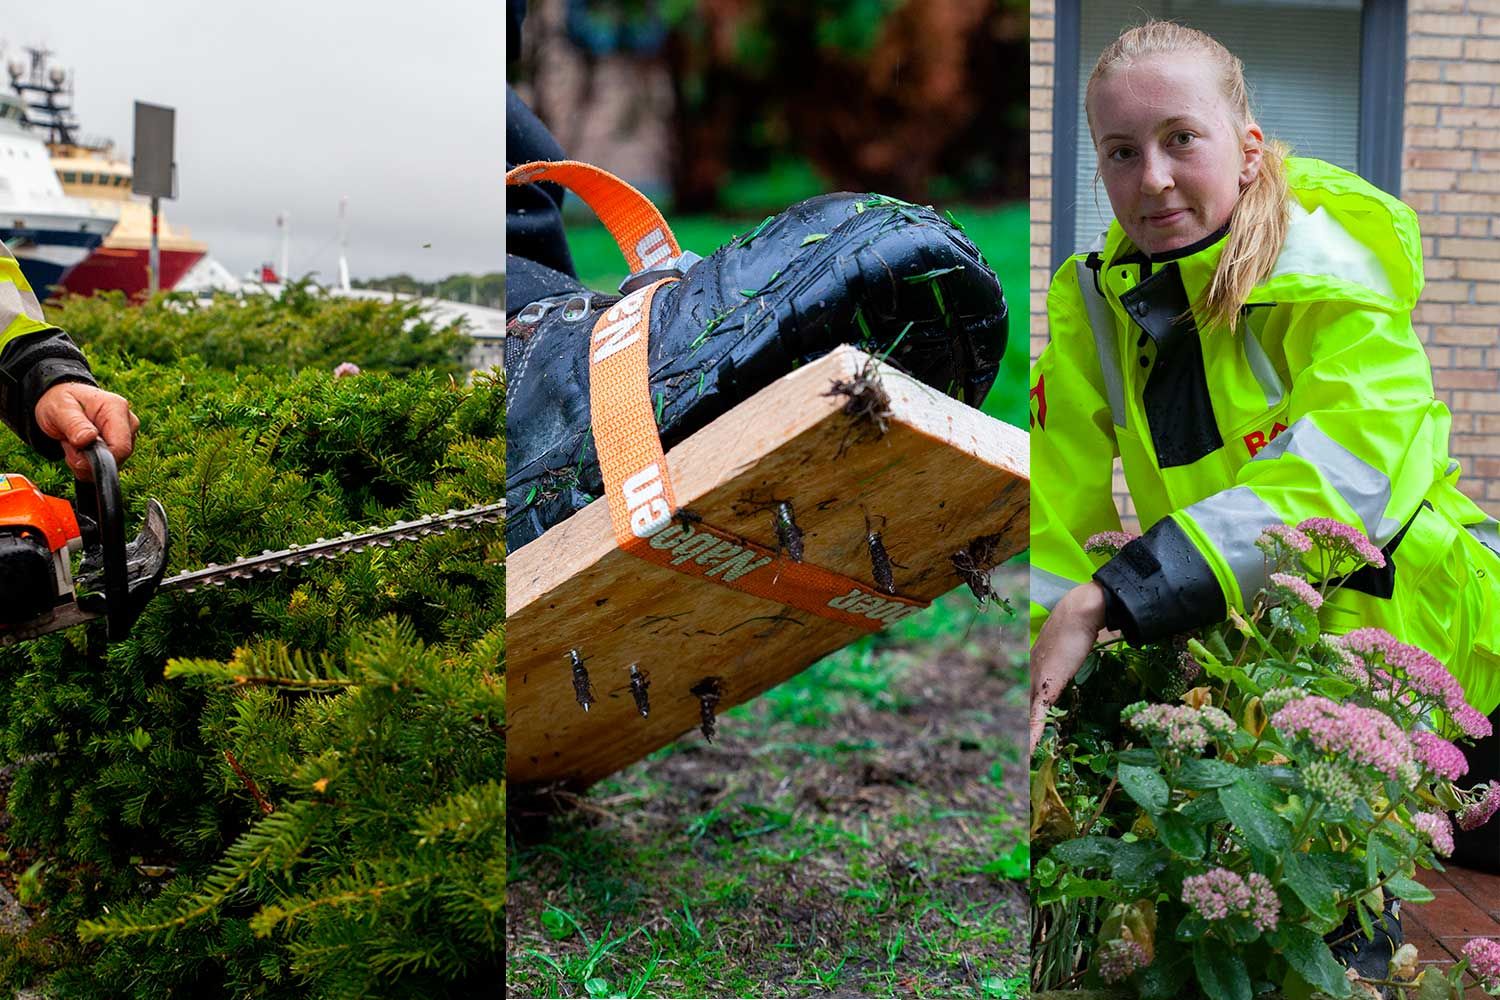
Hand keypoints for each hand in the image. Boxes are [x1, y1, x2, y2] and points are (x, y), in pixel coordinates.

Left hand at [33, 383, 139, 480]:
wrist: (61, 404)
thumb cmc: (61, 401)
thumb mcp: (60, 409)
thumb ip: (74, 424)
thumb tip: (88, 439)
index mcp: (116, 408)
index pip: (121, 447)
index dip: (98, 459)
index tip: (76, 454)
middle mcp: (128, 422)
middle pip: (118, 458)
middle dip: (89, 461)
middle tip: (69, 445)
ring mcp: (127, 435)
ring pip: (112, 464)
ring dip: (87, 463)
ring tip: (73, 444)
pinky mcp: (121, 446)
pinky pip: (107, 466)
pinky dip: (89, 466)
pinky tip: (80, 450)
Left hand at [1029, 581, 1109, 756]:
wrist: (1081, 612)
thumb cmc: (1080, 627)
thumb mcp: (1071, 650)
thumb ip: (1070, 661)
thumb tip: (1078, 661)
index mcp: (1035, 667)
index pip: (1028, 699)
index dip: (1026, 719)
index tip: (1023, 738)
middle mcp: (1031, 674)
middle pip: (1024, 710)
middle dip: (1022, 733)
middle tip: (1018, 757)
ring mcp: (1036, 679)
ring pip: (1028, 715)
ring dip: (1027, 738)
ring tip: (1023, 761)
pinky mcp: (1047, 683)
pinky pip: (1038, 713)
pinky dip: (1034, 732)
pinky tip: (1030, 749)